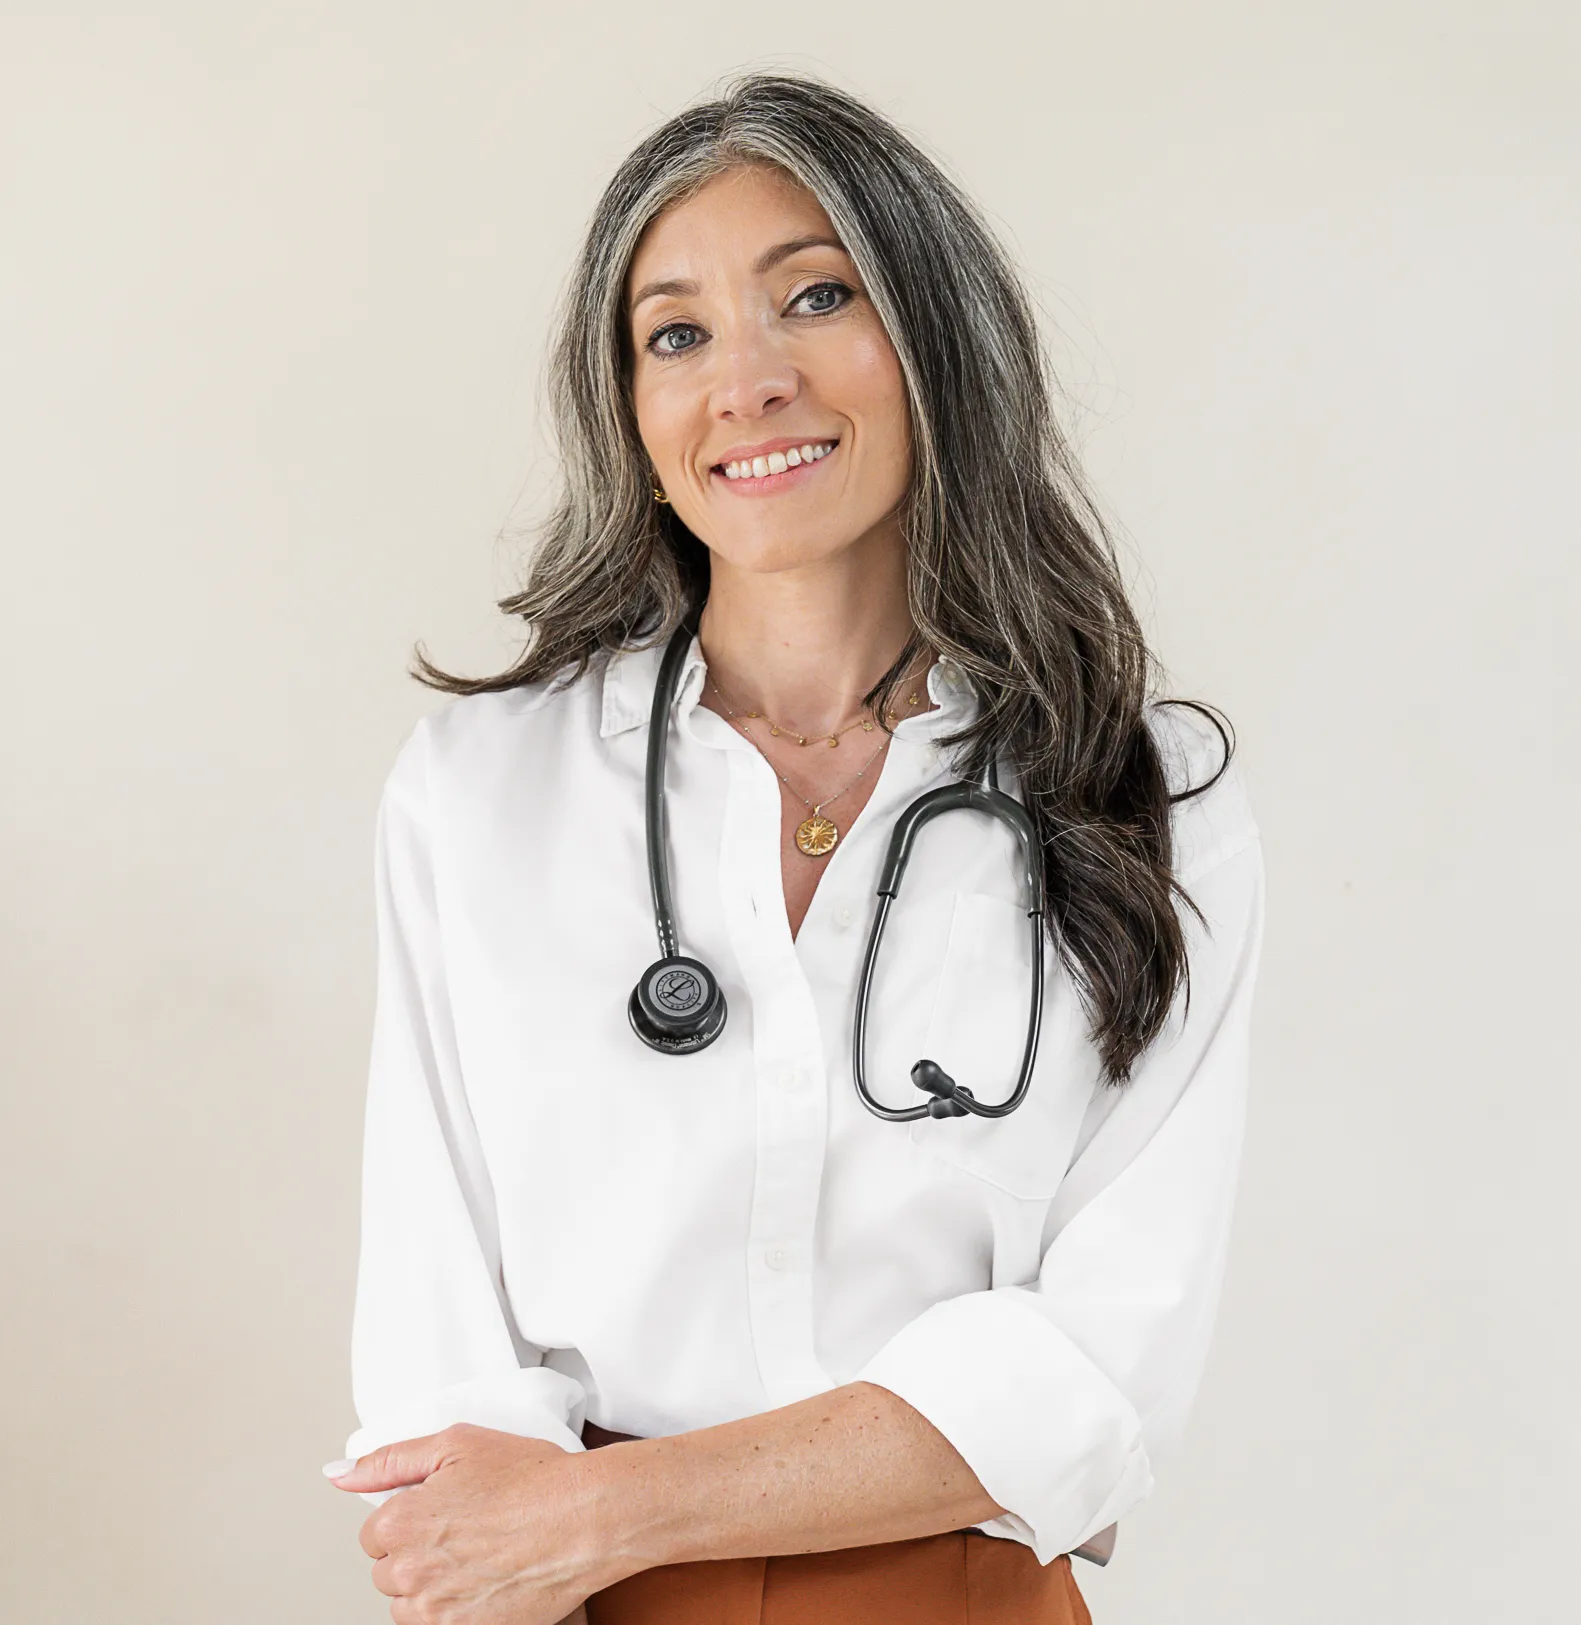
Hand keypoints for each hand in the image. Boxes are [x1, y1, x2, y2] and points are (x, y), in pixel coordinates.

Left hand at [328, 1423, 610, 1624]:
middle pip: (390, 1573)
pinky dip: (458, 1609)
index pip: (374, 1534)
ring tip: (479, 1556)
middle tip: (467, 1529)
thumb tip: (338, 1474)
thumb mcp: (457, 1443)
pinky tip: (487, 1581)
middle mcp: (409, 1573)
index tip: (446, 1508)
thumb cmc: (531, 1477)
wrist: (585, 1518)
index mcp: (399, 1523)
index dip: (411, 1516)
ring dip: (434, 1586)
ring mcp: (437, 1611)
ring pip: (411, 1607)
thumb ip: (389, 1460)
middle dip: (419, 1553)